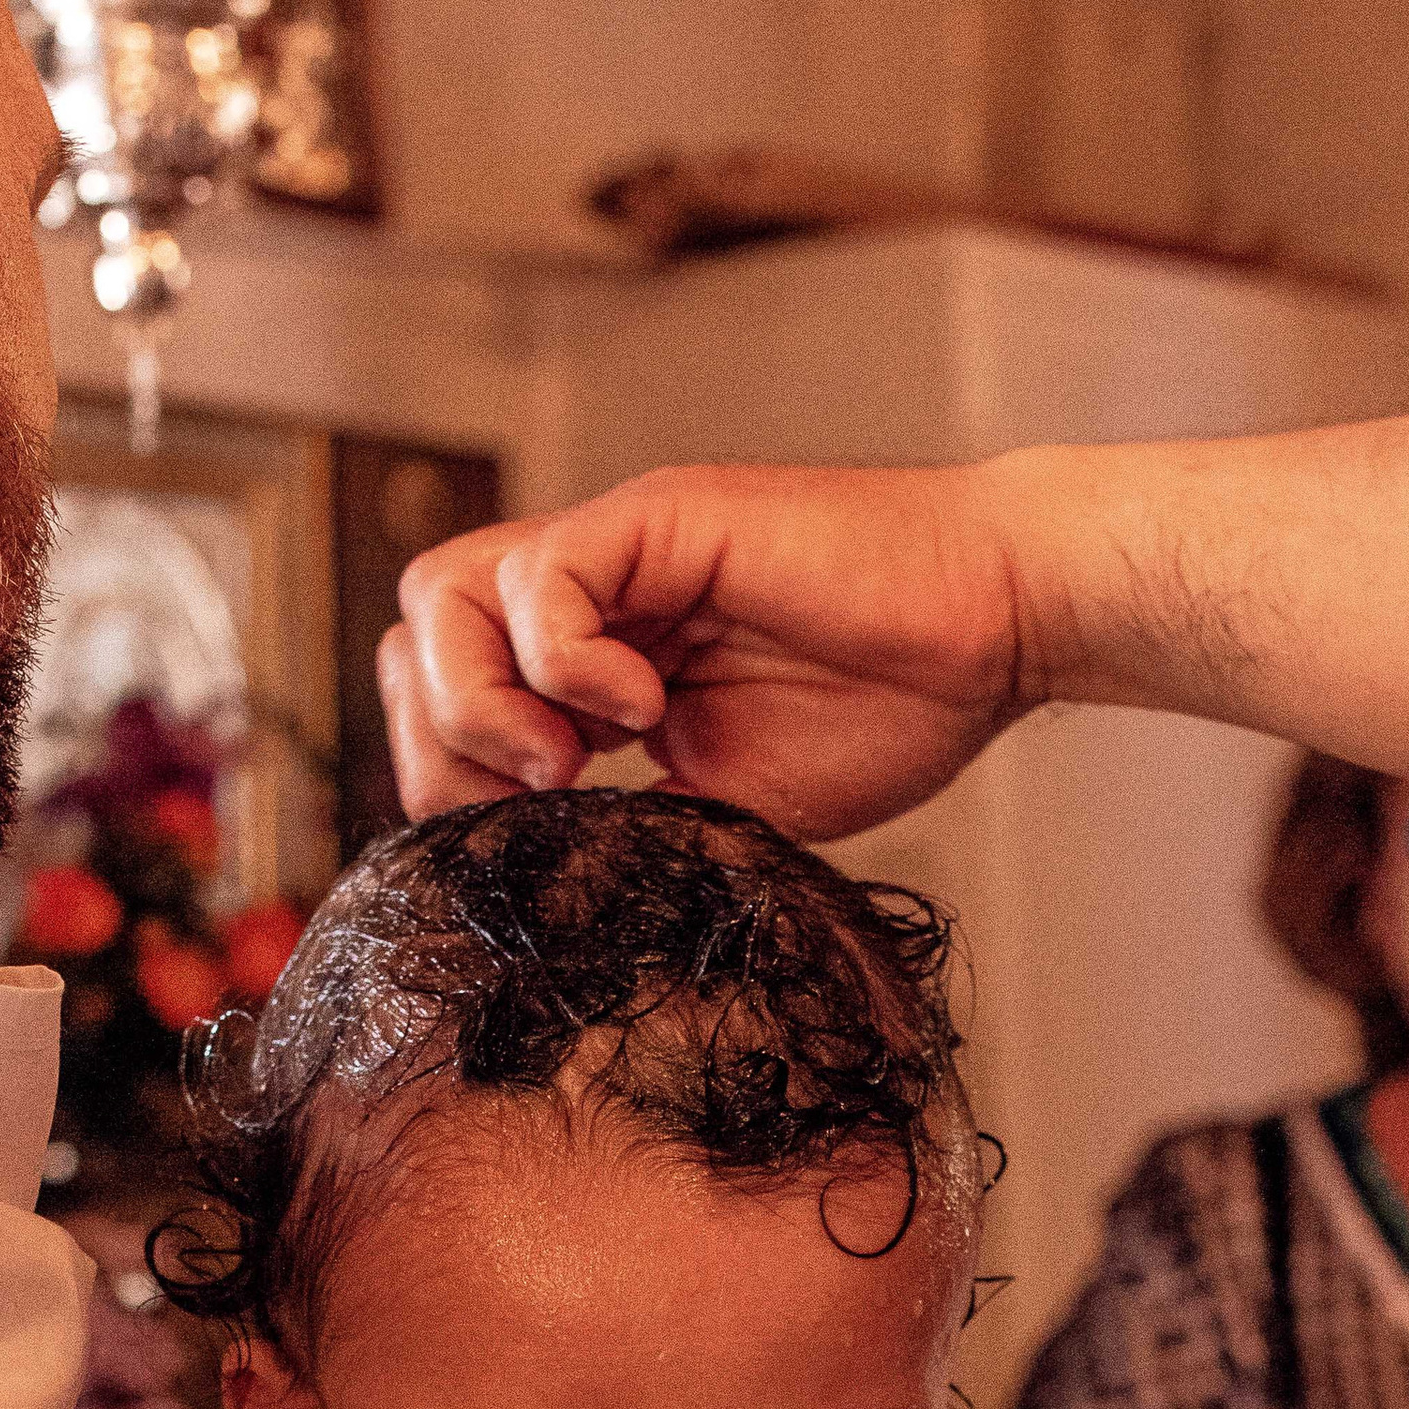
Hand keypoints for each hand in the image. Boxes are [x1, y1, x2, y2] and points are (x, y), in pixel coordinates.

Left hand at [379, 461, 1030, 834]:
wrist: (992, 634)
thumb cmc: (892, 709)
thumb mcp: (734, 809)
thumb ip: (636, 830)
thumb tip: (551, 890)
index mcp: (593, 666)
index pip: (443, 702)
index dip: (448, 781)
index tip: (521, 845)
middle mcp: (589, 600)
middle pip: (416, 639)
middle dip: (441, 746)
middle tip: (529, 808)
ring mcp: (618, 553)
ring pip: (446, 595)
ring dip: (483, 702)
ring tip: (570, 762)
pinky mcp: (662, 519)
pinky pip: (546, 574)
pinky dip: (566, 660)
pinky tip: (645, 708)